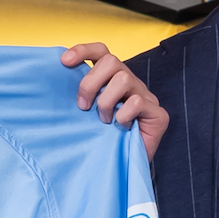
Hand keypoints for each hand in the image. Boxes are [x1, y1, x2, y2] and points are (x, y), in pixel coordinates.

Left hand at [65, 41, 167, 161]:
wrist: (125, 167)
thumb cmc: (104, 139)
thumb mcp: (87, 114)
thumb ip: (80, 95)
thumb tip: (60, 78)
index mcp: (112, 79)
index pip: (101, 51)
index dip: (83, 50)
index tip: (64, 62)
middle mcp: (130, 82)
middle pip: (111, 61)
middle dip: (90, 83)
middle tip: (83, 106)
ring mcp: (146, 96)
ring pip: (123, 78)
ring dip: (106, 102)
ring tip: (104, 120)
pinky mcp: (158, 113)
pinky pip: (136, 102)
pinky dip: (122, 116)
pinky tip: (121, 128)